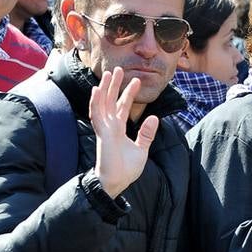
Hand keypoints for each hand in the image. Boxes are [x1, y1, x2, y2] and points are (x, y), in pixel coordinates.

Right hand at [90, 67, 157, 199]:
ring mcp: (104, 129)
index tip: (136, 80)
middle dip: (114, 85)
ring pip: (102, 104)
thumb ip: (146, 133)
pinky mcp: (101, 133)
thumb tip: (155, 117)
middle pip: (111, 101)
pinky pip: (97, 115)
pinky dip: (96, 102)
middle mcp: (110, 126)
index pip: (123, 106)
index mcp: (119, 128)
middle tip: (119, 69)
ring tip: (109, 73)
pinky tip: (97, 90)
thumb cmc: (126, 169)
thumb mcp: (142, 149)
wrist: (117, 182)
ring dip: (105, 89)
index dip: (128, 93)